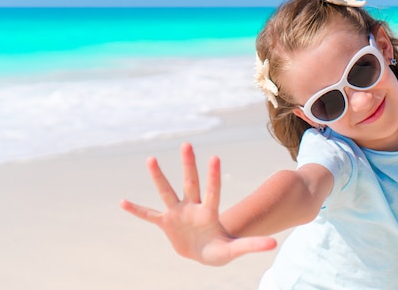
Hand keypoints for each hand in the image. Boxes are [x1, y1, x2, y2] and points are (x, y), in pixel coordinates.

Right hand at [119, 143, 276, 265]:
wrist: (204, 254)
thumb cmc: (221, 250)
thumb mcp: (236, 250)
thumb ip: (252, 245)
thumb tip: (275, 245)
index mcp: (210, 212)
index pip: (213, 191)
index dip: (213, 176)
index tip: (214, 157)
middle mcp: (193, 207)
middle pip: (191, 182)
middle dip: (189, 165)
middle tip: (187, 144)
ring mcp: (178, 213)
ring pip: (167, 192)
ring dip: (159, 177)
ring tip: (151, 158)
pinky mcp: (166, 223)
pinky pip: (148, 215)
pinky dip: (136, 210)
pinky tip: (122, 202)